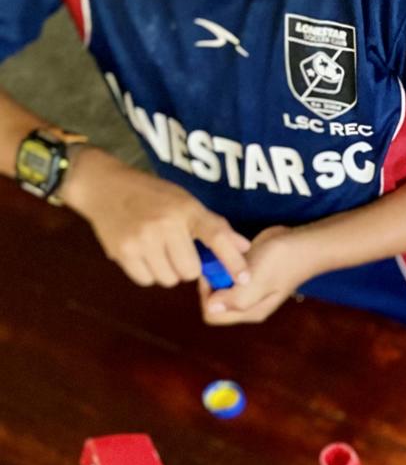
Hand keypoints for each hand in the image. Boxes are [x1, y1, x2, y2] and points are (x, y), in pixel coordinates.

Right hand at [63, 151, 249, 288]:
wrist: (102, 185)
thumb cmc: (152, 195)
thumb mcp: (185, 201)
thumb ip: (214, 226)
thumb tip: (245, 248)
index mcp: (186, 209)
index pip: (217, 237)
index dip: (233, 261)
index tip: (244, 279)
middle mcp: (165, 223)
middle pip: (190, 272)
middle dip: (186, 266)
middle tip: (175, 250)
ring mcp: (142, 238)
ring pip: (169, 279)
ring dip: (166, 271)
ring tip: (156, 249)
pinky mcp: (122, 250)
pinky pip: (146, 280)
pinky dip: (147, 272)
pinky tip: (141, 253)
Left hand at [203, 225, 315, 323]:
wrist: (301, 244)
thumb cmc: (281, 262)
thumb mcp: (257, 280)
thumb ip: (235, 298)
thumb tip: (211, 308)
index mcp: (249, 312)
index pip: (212, 314)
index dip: (207, 295)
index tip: (215, 273)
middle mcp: (246, 305)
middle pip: (212, 302)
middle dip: (210, 283)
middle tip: (220, 262)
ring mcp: (246, 291)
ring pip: (217, 287)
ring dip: (217, 272)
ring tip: (229, 257)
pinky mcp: (246, 276)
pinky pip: (225, 275)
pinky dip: (223, 264)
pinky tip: (234, 254)